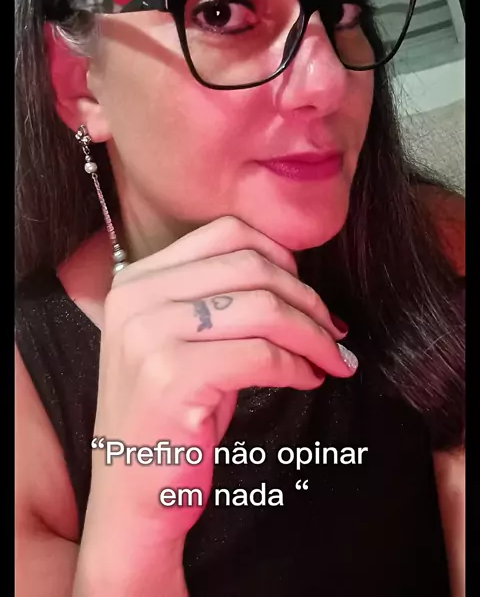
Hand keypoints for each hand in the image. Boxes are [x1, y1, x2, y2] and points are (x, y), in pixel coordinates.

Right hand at [83, 217, 355, 551]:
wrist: (132, 494)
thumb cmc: (171, 416)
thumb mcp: (183, 341)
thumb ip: (219, 297)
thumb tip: (295, 276)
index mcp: (138, 280)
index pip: (226, 233)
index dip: (280, 256)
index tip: (306, 292)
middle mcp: (136, 299)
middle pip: (251, 267)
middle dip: (307, 298)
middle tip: (333, 330)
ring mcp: (149, 336)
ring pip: (263, 308)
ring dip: (312, 334)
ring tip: (331, 357)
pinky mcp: (171, 378)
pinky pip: (262, 355)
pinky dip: (298, 366)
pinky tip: (308, 379)